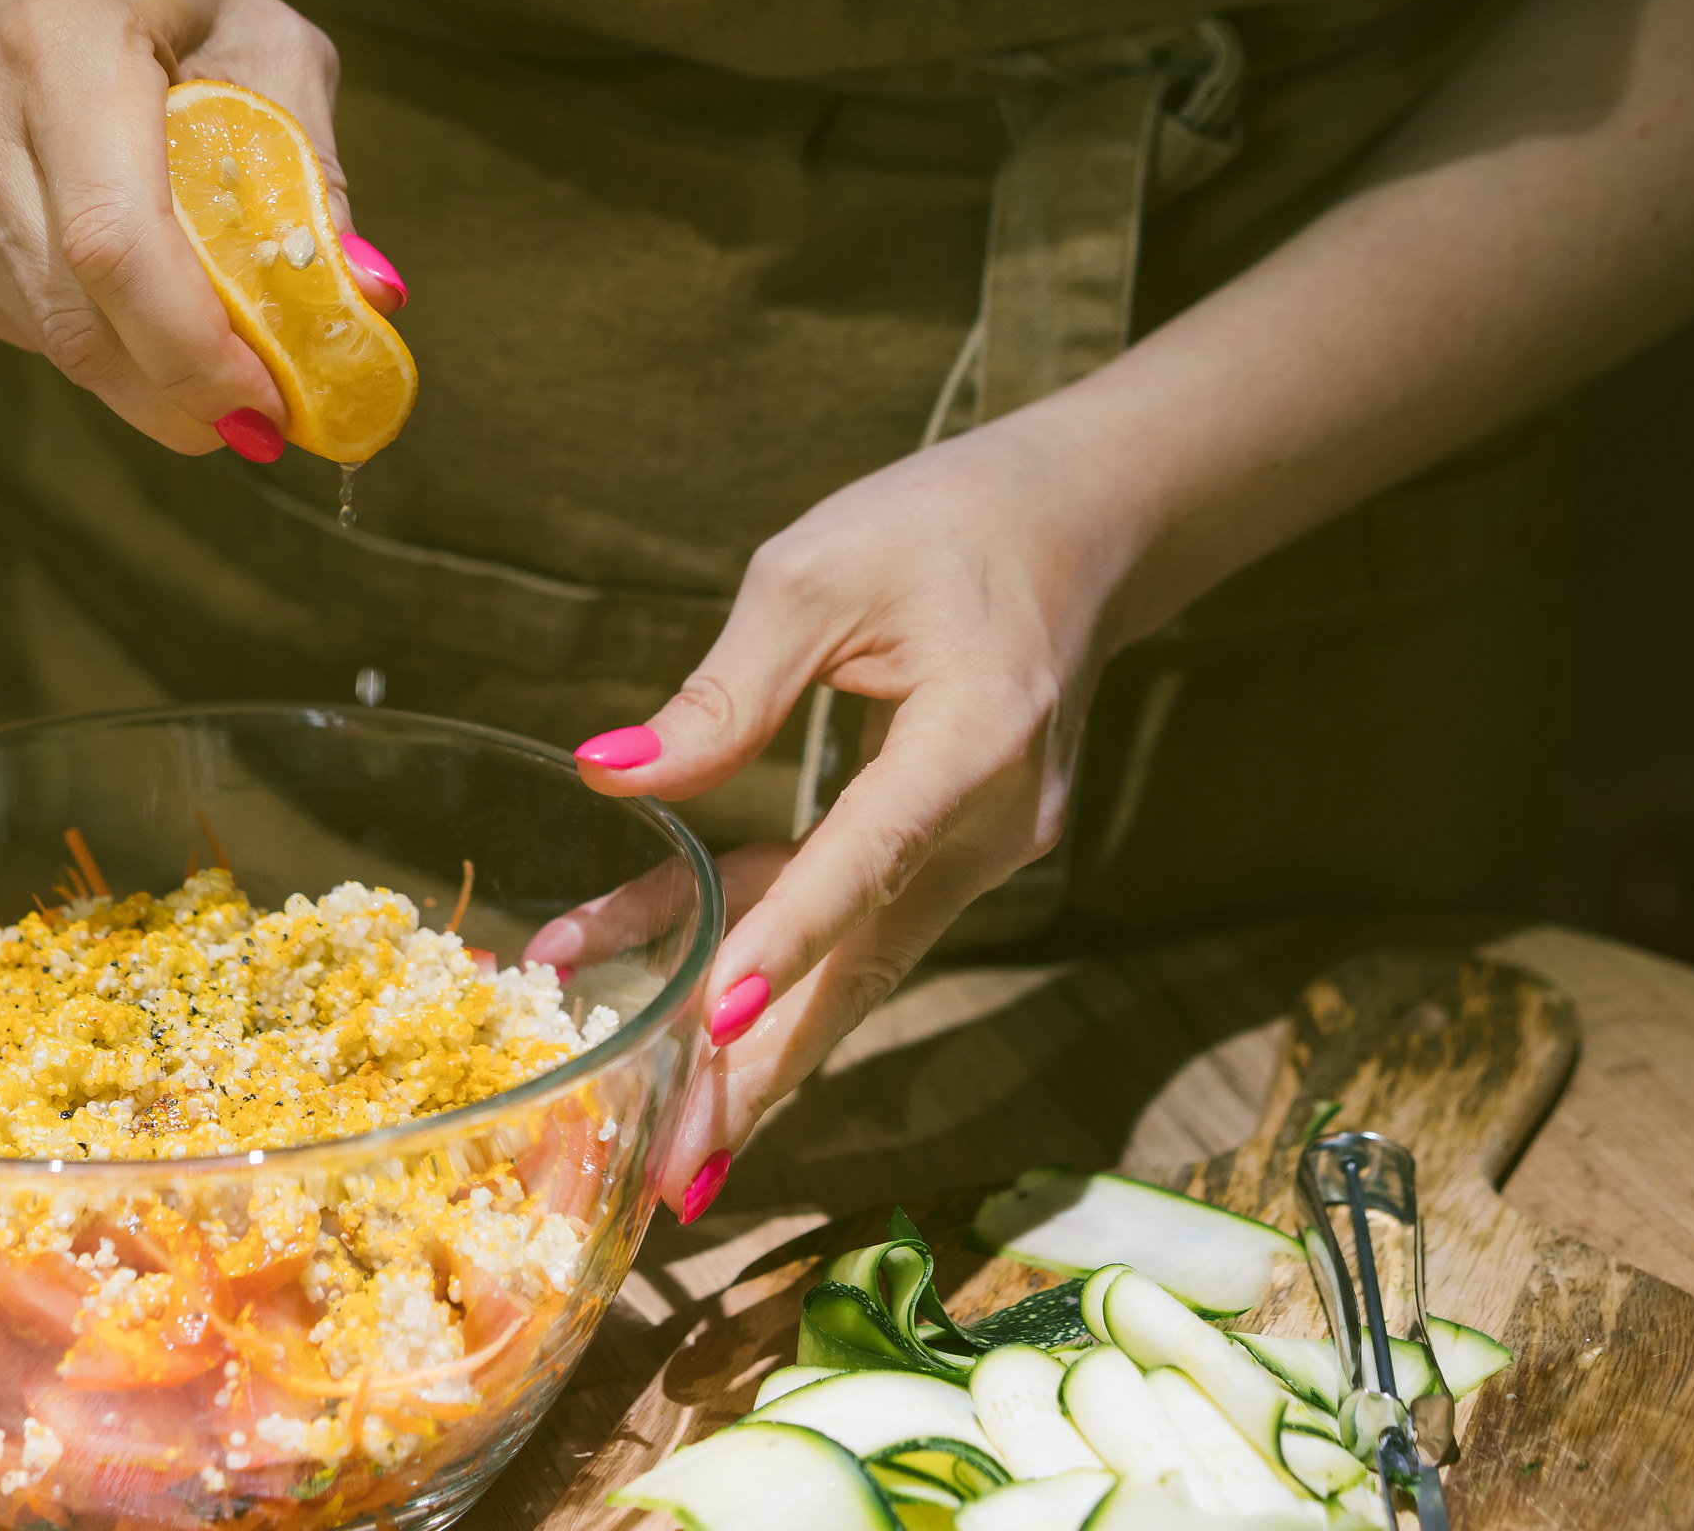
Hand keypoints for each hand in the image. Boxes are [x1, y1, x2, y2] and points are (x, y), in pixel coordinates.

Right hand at [0, 0, 404, 457]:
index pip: (115, 236)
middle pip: (79, 313)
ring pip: (55, 340)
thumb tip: (365, 298)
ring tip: (226, 370)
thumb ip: (311, 164)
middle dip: (183, 390)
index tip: (271, 395)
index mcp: (61, 37)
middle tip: (265, 418)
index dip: (193, 343)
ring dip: (152, 382)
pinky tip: (145, 306)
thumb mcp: (265, 38)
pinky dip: (108, 347)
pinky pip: (32, 331)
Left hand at [533, 420, 1136, 1220]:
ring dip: (760, 1052)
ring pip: (856, 967)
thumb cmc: (948, 523)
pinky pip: (854, 920)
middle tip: (676, 1170)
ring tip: (672, 1150)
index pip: (868, 854)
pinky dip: (772, 965)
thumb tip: (611, 776)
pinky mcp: (956, 853)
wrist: (1082, 524)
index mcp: (975, 738)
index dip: (789, 941)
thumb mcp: (819, 572)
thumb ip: (725, 689)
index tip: (718, 1023)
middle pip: (865, 966)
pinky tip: (677, 1003)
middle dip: (765, 1074)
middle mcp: (995, 824)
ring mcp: (985, 852)